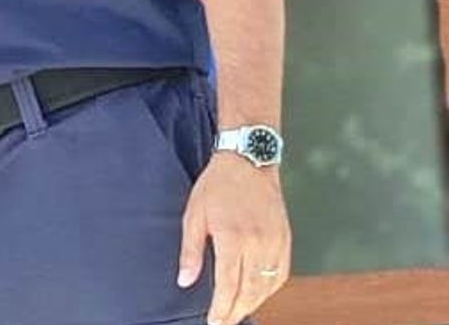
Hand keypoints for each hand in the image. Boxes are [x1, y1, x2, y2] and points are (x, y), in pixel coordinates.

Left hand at [178, 153, 291, 324]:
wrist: (248, 162)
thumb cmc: (218, 186)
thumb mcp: (194, 216)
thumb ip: (191, 252)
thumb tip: (185, 281)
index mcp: (234, 238)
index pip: (229, 285)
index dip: (222, 308)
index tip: (214, 321)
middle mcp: (259, 243)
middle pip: (250, 290)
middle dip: (236, 311)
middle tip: (224, 322)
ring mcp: (276, 242)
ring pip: (268, 285)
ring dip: (253, 303)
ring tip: (237, 312)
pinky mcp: (286, 239)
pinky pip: (281, 273)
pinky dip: (270, 289)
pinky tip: (258, 294)